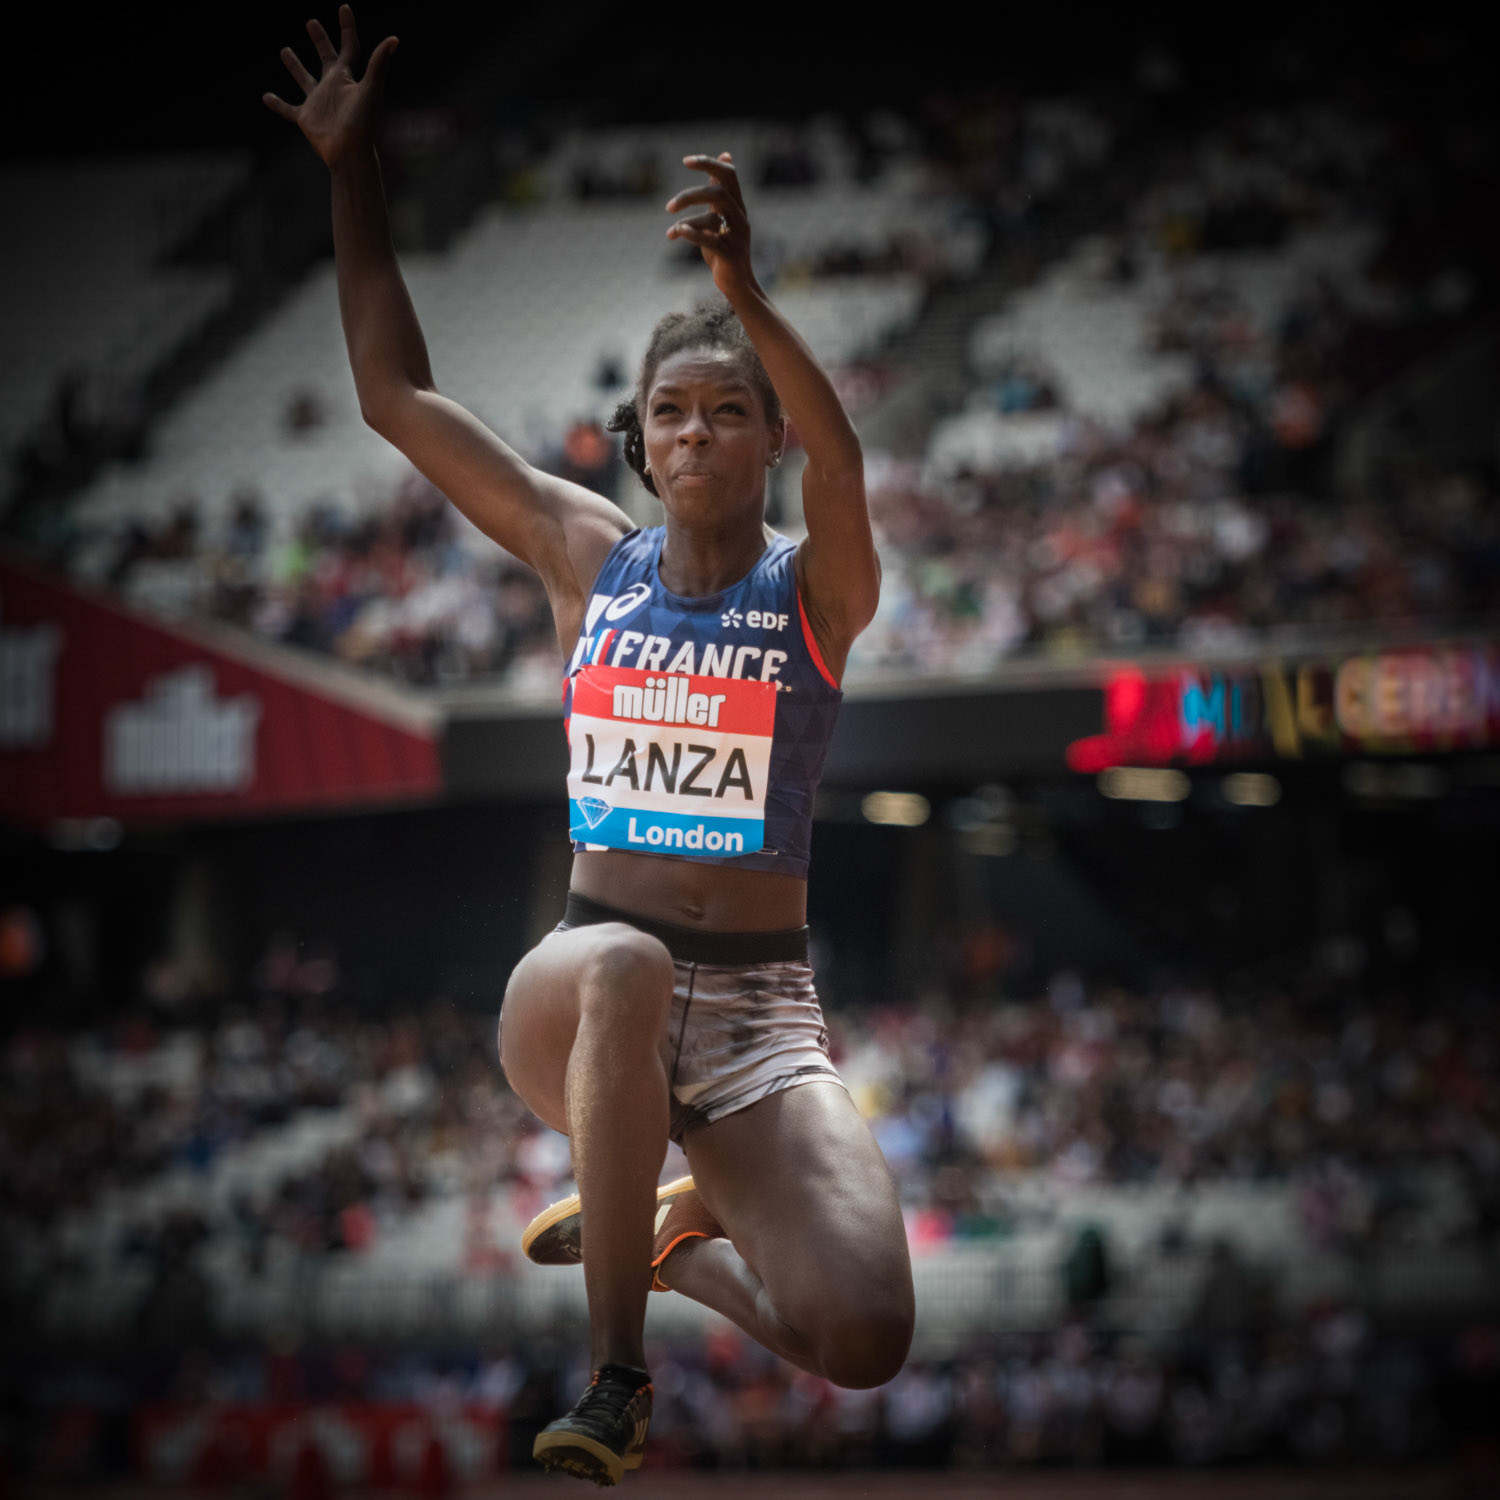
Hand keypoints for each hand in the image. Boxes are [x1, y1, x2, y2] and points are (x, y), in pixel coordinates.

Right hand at [262, 5, 396, 168]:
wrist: (350, 153)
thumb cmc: (363, 123)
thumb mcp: (370, 89)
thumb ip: (378, 63)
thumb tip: (394, 39)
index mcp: (347, 78)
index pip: (349, 47)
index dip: (347, 28)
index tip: (344, 8)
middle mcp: (332, 87)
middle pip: (327, 58)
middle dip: (320, 40)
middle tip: (312, 22)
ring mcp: (318, 102)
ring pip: (304, 79)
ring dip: (295, 66)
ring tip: (285, 50)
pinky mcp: (306, 118)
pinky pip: (288, 109)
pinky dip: (277, 104)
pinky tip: (265, 97)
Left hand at [666, 153, 758, 298]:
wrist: (737, 284)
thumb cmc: (724, 249)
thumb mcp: (721, 216)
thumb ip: (719, 191)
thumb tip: (724, 156)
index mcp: (737, 206)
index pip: (728, 175)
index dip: (708, 164)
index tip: (686, 161)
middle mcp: (740, 218)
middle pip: (719, 193)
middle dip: (690, 195)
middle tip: (668, 207)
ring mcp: (737, 237)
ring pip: (714, 215)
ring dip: (688, 217)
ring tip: (671, 227)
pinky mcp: (730, 255)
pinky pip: (712, 240)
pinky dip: (693, 234)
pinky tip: (678, 232)